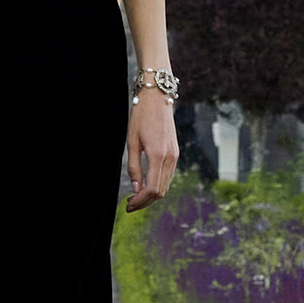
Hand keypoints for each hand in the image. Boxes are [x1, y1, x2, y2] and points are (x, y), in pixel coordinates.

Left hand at [125, 87, 177, 210]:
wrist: (157, 98)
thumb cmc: (141, 117)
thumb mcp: (132, 142)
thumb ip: (134, 167)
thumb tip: (135, 188)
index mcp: (158, 155)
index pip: (153, 189)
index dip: (140, 201)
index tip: (128, 205)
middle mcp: (170, 158)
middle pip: (161, 191)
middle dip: (145, 201)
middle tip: (129, 204)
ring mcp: (175, 156)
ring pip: (166, 185)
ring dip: (151, 195)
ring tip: (135, 196)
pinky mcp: (175, 153)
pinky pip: (168, 176)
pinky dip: (158, 185)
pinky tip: (145, 184)